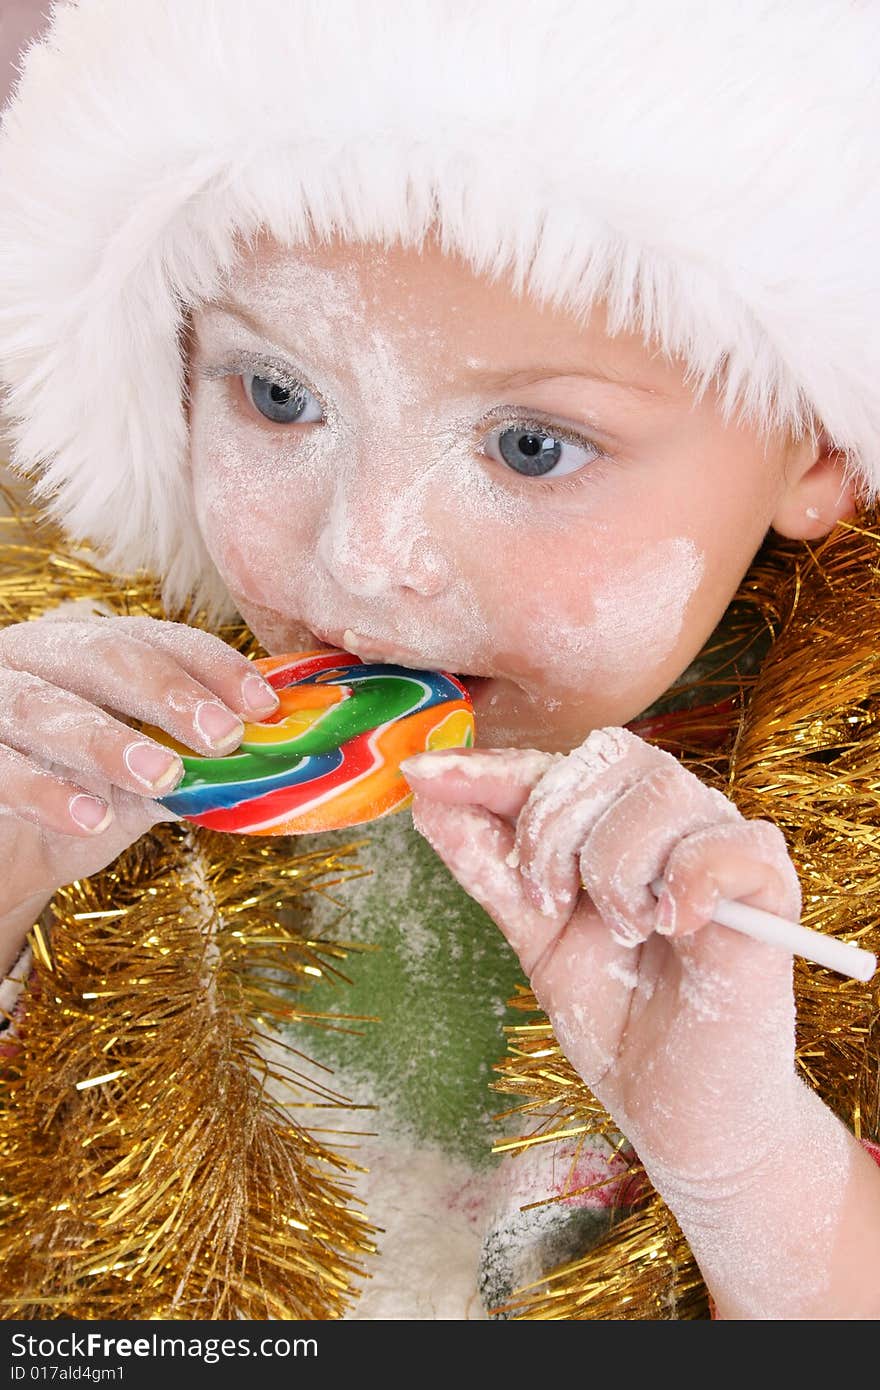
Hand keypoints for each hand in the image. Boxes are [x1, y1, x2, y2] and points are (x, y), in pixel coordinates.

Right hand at [0, 614, 278, 969]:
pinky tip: (89, 817)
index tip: (263, 705)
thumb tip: (278, 768)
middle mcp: (43, 659)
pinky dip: (46, 791)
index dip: (214, 667)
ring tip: (161, 777)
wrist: (4, 848)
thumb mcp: (145, 776)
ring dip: (108, 742)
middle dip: (167, 692)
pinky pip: (2, 764)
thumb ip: (196, 764)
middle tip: (222, 734)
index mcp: (96, 648)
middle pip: (105, 657)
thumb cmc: (82, 792)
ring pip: (48, 709)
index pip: (161, 640)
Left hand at [403, 728, 801, 1195]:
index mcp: (619, 821)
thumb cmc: (616, 1017)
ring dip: (615, 866)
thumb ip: (490, 865)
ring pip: (661, 792)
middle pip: (609, 755)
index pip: (556, 764)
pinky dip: (686, 881)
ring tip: (625, 932)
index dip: (488, 767)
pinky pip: (729, 843)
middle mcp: (674, 820)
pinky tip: (673, 927)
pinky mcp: (771, 890)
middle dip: (553, 828)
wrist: (673, 1107)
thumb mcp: (535, 935)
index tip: (419, 776)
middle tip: (549, 902)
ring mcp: (722, 847)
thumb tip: (425, 793)